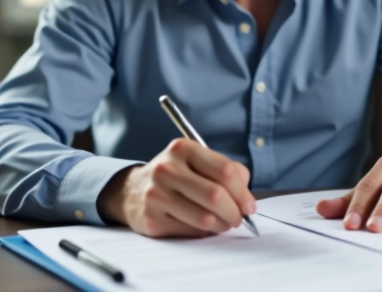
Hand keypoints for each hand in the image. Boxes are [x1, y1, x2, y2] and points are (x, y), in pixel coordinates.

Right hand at [96, 138, 255, 237]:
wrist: (132, 190)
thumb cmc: (176, 176)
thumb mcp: (197, 161)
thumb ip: (227, 171)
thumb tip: (247, 198)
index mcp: (183, 149)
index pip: (225, 171)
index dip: (243, 192)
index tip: (250, 205)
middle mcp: (167, 169)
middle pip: (216, 195)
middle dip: (235, 212)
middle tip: (239, 218)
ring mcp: (156, 194)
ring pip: (205, 217)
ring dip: (222, 225)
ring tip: (223, 223)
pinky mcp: (152, 219)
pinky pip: (190, 231)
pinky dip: (204, 232)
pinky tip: (204, 226)